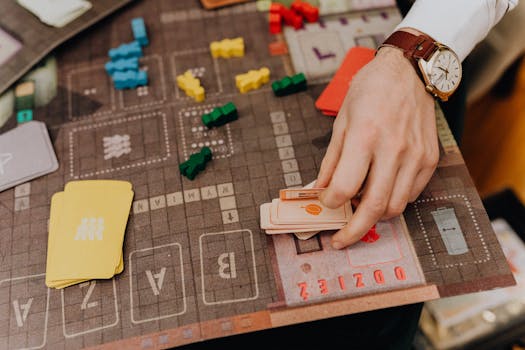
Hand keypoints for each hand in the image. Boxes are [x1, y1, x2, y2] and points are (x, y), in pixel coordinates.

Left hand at [315, 44, 438, 249]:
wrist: (410, 72)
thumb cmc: (370, 90)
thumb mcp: (341, 120)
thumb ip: (331, 160)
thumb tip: (320, 190)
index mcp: (365, 136)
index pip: (346, 187)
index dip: (331, 202)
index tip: (325, 202)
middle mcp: (394, 149)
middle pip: (375, 206)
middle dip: (354, 231)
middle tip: (340, 239)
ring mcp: (416, 155)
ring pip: (396, 206)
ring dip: (375, 216)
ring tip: (360, 209)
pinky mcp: (430, 159)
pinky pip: (412, 194)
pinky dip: (395, 200)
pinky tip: (382, 190)